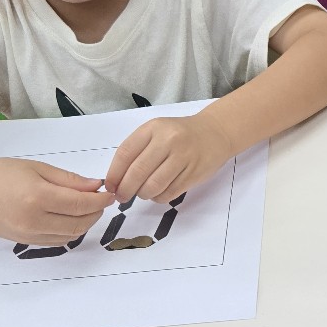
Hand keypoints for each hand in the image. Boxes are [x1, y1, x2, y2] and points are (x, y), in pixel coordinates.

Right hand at [0, 157, 113, 244]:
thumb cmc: (1, 174)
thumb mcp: (37, 168)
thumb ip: (69, 180)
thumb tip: (95, 186)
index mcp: (37, 197)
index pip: (80, 204)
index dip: (99, 200)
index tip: (109, 193)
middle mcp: (33, 221)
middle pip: (78, 223)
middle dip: (95, 213)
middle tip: (100, 200)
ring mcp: (28, 235)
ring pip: (70, 235)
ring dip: (85, 223)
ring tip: (87, 207)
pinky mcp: (25, 242)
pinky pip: (57, 241)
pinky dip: (70, 231)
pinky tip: (71, 217)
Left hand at [105, 113, 234, 203]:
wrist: (216, 132)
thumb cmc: (181, 134)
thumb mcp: (157, 131)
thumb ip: (137, 150)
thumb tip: (116, 180)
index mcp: (154, 128)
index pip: (125, 153)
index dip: (114, 174)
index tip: (110, 186)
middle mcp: (168, 141)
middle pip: (137, 172)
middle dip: (125, 190)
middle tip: (122, 197)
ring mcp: (183, 157)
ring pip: (153, 186)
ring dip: (142, 195)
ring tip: (142, 193)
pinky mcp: (193, 173)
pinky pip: (169, 194)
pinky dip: (158, 198)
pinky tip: (158, 192)